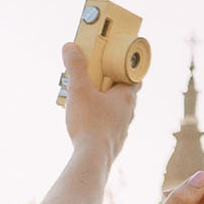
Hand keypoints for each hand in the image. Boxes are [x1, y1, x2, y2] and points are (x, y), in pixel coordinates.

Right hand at [61, 40, 137, 165]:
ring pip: (117, 113)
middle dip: (111, 87)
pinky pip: (110, 128)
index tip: (116, 66)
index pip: (134, 78)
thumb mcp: (79, 90)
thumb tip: (70, 46)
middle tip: (95, 83)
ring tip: (88, 105)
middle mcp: (128, 112)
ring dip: (106, 106)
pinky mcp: (114, 142)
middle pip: (124, 95)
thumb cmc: (90, 123)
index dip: (126, 71)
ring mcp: (123, 129)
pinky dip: (101, 123)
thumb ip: (75, 67)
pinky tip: (88, 126)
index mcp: (125, 97)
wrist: (93, 157)